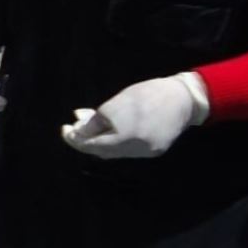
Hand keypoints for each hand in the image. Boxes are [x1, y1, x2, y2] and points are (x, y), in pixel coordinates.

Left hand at [61, 72, 209, 158]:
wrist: (182, 98)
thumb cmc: (146, 94)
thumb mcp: (116, 103)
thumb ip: (95, 120)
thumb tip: (77, 129)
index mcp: (122, 134)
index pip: (90, 143)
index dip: (74, 138)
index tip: (64, 130)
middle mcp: (133, 147)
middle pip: (100, 150)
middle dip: (84, 141)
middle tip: (73, 130)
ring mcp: (145, 152)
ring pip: (113, 152)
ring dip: (98, 142)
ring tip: (89, 130)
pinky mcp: (154, 152)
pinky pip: (127, 151)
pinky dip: (114, 144)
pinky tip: (109, 134)